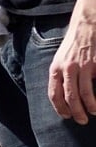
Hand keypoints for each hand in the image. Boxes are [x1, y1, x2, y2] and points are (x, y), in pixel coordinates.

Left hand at [49, 6, 95, 122]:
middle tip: (81, 120)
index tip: (66, 116)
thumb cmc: (73, 45)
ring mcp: (83, 66)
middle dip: (76, 112)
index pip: (54, 94)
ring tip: (93, 112)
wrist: (86, 25)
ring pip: (85, 93)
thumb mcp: (60, 59)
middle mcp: (67, 69)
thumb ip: (60, 75)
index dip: (60, 108)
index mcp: (55, 69)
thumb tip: (62, 95)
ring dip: (89, 106)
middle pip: (70, 97)